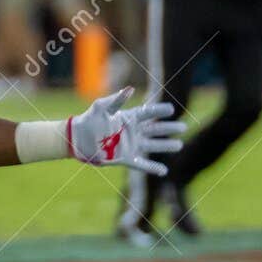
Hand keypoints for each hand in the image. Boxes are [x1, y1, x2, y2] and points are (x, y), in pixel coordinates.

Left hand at [67, 87, 185, 175]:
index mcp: (129, 118)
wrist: (77, 139)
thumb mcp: (101, 108)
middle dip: (169, 128)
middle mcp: (133, 131)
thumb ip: (116, 100)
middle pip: (155, 129)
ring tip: (179, 145)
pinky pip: (142, 164)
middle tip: (184, 127)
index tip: (171, 109)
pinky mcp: (125, 158)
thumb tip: (129, 89)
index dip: (159, 111)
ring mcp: (130, 145)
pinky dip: (152, 168)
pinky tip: (164, 171)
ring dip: (166, 146)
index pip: (148, 113)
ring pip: (152, 146)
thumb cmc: (88, 120)